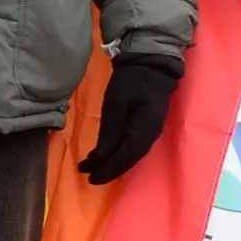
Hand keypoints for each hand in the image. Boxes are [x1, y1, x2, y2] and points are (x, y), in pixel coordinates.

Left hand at [77, 54, 183, 185]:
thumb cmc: (132, 80)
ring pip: (131, 155)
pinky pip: (133, 147)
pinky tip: (107, 155)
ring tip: (94, 168)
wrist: (150, 63)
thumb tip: (101, 157)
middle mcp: (151, 135)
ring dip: (113, 163)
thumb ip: (110, 131)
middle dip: (109, 170)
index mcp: (145, 129)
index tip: (89, 177)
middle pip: (129, 160)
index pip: (125, 157)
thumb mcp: (116, 103)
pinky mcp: (147, 126)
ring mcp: (151, 131)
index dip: (107, 169)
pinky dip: (119, 154)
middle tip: (89, 177)